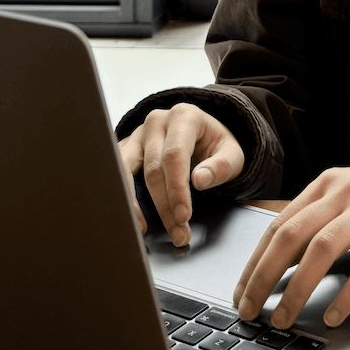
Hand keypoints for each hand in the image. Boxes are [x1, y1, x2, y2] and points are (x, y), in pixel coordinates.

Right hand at [117, 104, 244, 245]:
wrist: (204, 133)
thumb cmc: (217, 144)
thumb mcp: (232, 152)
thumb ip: (221, 166)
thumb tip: (199, 181)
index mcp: (184, 116)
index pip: (175, 155)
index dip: (177, 189)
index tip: (183, 216)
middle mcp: (157, 121)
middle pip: (153, 168)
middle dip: (164, 206)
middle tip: (178, 233)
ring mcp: (138, 134)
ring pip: (126, 169)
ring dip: (134, 204)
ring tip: (143, 230)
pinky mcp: (127, 147)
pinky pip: (117, 172)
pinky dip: (122, 196)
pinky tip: (131, 217)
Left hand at [233, 163, 349, 329]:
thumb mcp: (346, 197)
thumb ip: (315, 222)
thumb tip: (275, 265)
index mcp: (326, 184)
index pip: (278, 225)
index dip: (255, 262)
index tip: (241, 293)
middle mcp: (345, 191)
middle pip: (292, 235)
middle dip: (264, 276)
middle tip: (251, 310)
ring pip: (323, 248)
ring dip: (297, 288)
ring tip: (284, 318)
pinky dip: (348, 294)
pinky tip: (334, 315)